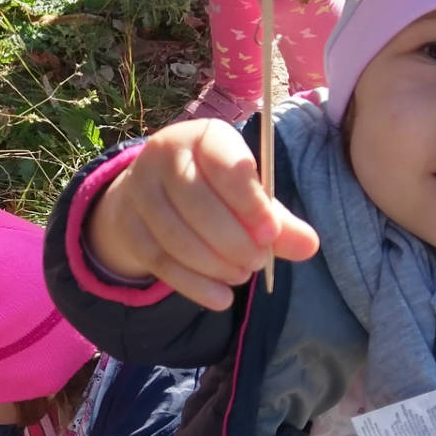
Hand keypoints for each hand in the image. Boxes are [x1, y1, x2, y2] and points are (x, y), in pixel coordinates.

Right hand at [85, 119, 318, 309]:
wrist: (151, 192)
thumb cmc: (213, 189)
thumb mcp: (246, 195)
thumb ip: (276, 219)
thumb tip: (309, 245)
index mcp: (202, 137)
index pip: (224, 165)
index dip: (249, 202)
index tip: (270, 234)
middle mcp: (163, 155)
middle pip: (196, 203)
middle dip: (232, 240)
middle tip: (257, 261)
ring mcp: (138, 190)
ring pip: (175, 236)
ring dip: (214, 264)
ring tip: (240, 275)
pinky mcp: (127, 225)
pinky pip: (160, 261)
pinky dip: (194, 285)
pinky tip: (221, 298)